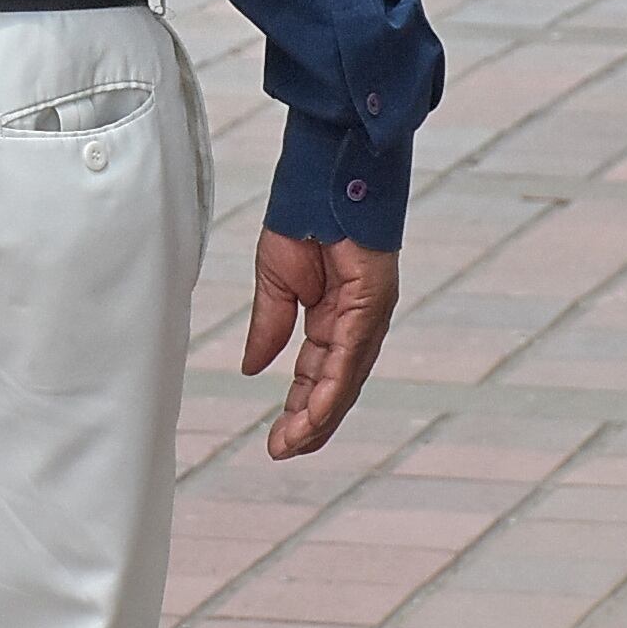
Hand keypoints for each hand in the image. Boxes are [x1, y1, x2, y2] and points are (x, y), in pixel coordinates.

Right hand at [241, 231, 397, 459]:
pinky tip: (316, 413)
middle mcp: (354, 322)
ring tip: (294, 444)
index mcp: (332, 318)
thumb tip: (253, 369)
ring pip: (346, 379)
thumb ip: (269, 328)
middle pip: (335, 386)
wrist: (320, 177)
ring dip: (321, 416)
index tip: (276, 440)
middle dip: (310, 423)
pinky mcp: (373, 302)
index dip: (298, 409)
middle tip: (283, 450)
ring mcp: (367, 314)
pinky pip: (352, 354)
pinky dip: (334, 386)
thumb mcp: (275, 284)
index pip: (317, 375)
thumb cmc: (303, 218)